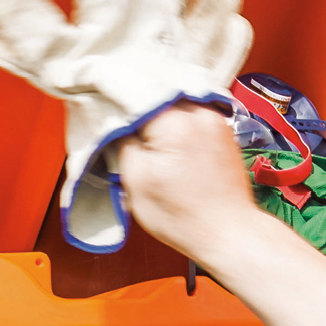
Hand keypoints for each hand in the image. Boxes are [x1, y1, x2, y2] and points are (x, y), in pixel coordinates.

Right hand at [122, 103, 261, 262]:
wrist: (229, 234)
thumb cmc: (185, 218)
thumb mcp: (136, 182)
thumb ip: (120, 142)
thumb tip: (113, 121)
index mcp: (175, 122)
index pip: (132, 91)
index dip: (111, 96)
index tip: (96, 99)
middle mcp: (199, 113)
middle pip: (155, 90)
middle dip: (134, 102)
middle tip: (115, 116)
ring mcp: (215, 120)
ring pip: (174, 100)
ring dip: (156, 110)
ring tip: (140, 128)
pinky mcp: (222, 131)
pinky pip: (192, 112)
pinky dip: (175, 119)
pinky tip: (164, 135)